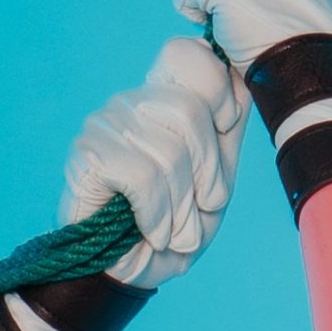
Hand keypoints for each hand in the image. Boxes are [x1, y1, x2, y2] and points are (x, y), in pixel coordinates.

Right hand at [60, 37, 248, 289]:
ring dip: (181, 208)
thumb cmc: (174, 229)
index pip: (186, 55)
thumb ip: (228, 130)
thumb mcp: (215, 179)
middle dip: (207, 172)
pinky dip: (156, 216)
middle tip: (200, 208)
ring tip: (174, 230)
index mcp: (163, 100)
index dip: (216, 90)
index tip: (224, 128)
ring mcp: (105, 125)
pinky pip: (141, 177)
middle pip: (188, 109)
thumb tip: (244, 77)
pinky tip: (152, 232)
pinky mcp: (87, 155)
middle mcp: (132, 102)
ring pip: (169, 151)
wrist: (131, 275)